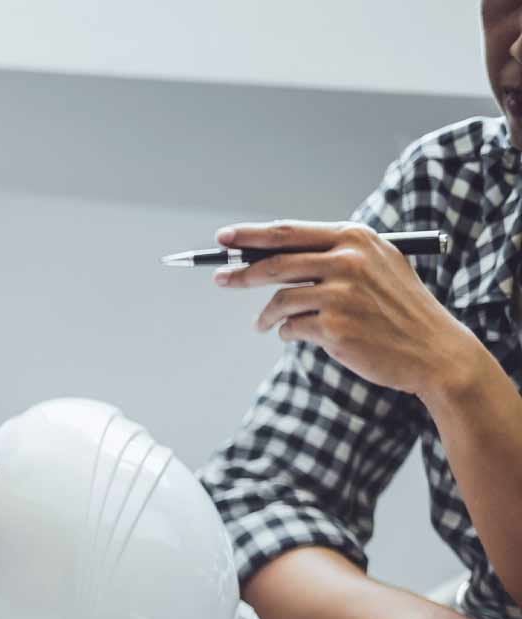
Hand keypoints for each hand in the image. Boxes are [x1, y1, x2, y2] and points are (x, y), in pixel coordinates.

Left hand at [213, 221, 493, 398]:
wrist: (434, 349)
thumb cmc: (400, 308)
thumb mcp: (378, 264)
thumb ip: (334, 253)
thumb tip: (273, 251)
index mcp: (355, 239)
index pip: (289, 232)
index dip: (250, 235)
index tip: (223, 238)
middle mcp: (348, 262)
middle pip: (274, 264)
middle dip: (240, 273)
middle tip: (220, 279)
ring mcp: (341, 295)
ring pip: (279, 300)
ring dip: (265, 315)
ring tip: (263, 324)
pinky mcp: (335, 328)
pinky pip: (291, 328)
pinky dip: (287, 333)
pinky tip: (297, 335)